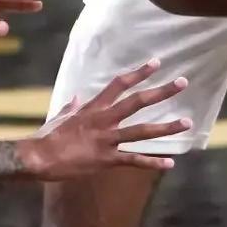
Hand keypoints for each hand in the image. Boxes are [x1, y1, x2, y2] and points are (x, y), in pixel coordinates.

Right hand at [18, 60, 189, 179]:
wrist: (39, 157)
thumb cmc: (47, 137)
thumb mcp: (60, 117)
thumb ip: (71, 107)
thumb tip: (76, 97)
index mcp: (93, 108)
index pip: (119, 84)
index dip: (139, 72)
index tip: (156, 63)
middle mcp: (104, 120)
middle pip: (137, 101)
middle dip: (161, 91)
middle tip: (182, 82)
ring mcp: (107, 139)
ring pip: (142, 131)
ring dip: (166, 127)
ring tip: (187, 123)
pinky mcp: (106, 159)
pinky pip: (134, 160)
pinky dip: (152, 162)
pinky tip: (170, 163)